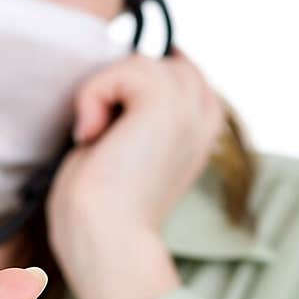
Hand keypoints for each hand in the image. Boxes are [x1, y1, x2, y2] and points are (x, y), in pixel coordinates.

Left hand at [45, 47, 226, 298]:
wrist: (104, 239)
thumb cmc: (101, 206)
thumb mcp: (127, 143)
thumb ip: (136, 107)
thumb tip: (120, 67)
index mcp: (203, 123)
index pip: (170, 65)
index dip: (131, 87)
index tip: (113, 134)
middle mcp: (205, 111)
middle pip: (154, 58)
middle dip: (117, 89)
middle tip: (104, 140)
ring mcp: (190, 105)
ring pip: (139, 61)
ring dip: (102, 95)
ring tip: (99, 140)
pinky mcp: (166, 102)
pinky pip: (123, 67)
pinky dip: (93, 97)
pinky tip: (93, 136)